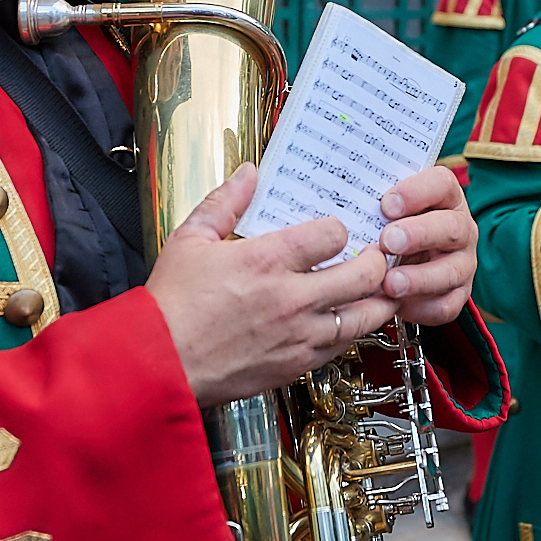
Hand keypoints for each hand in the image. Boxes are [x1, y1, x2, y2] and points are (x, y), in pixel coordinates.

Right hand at [148, 165, 399, 406]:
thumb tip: (247, 175)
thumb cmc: (170, 307)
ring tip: (381, 288)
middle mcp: (291, 298)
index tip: (336, 232)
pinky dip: (353, 332)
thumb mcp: (190, 240)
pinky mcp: (296, 365)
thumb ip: (225, 203)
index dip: (340, 229)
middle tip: (378, 254)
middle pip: (364, 274)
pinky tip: (348, 322)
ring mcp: (298, 335)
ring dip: (378, 299)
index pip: (334, 234)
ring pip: (364, 316)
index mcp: (267, 261)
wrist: (159, 365)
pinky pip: (342, 347)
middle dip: (377, 260)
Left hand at [375, 165, 479, 327]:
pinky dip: (420, 307)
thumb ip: (370, 203)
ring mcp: (462, 263)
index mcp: (444, 197)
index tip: (387, 204)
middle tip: (388, 242)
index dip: (416, 192)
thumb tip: (336, 200)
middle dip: (418, 235)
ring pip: (452, 271)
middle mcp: (459, 229)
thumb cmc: (386, 226)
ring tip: (390, 283)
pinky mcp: (456, 294)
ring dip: (420, 278)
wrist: (402, 260)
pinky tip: (396, 304)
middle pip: (451, 227)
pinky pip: (446, 305)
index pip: (441, 183)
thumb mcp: (381, 209)